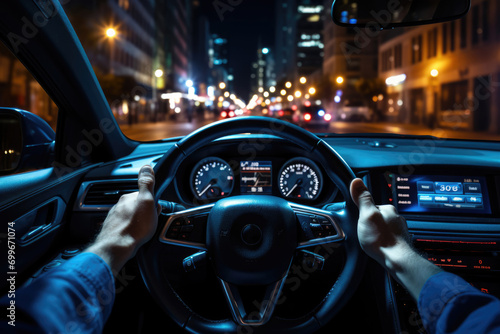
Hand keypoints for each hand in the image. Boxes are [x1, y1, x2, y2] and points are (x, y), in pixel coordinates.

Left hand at [86, 165, 160, 272]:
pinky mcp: (112, 229)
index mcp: (128, 197)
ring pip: (129, 216)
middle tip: (151, 221)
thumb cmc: (134, 227)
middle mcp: (119, 206)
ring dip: (136, 221)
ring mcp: (114, 217)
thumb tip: (147, 167)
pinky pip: (123, 226)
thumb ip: (147, 184)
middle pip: (135, 205)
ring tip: (143, 230)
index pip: (142, 194)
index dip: (152, 201)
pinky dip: (129, 229)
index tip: (156, 209)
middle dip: (143, 211)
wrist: (117, 247)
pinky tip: (133, 235)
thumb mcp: (147, 202)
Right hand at [349, 178, 440, 299]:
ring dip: (377, 233)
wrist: (397, 261)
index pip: (372, 205)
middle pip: (378, 217)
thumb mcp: (367, 215)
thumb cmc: (383, 240)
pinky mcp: (400, 242)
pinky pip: (388, 238)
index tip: (359, 220)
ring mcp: (399, 230)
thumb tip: (356, 181)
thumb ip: (362, 199)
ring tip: (371, 241)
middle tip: (364, 232)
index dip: (363, 212)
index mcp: (388, 209)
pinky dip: (382, 241)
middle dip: (371, 223)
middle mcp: (396, 218)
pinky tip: (378, 247)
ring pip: (384, 228)